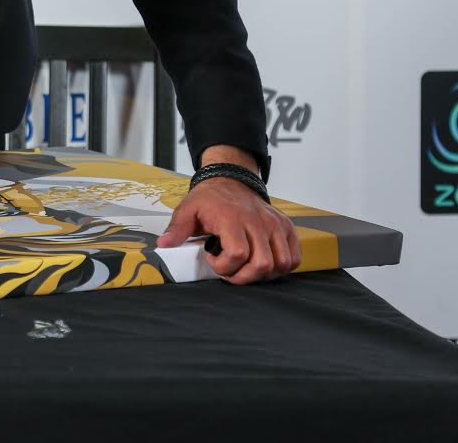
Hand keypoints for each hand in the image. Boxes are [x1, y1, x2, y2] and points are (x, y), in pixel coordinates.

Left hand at [156, 177, 300, 284]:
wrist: (231, 179)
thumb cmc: (210, 198)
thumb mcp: (187, 209)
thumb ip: (176, 228)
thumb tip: (163, 245)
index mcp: (232, 218)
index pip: (238, 254)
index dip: (224, 266)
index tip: (213, 260)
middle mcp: (257, 221)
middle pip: (262, 264)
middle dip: (243, 277)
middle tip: (229, 270)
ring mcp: (274, 224)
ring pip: (281, 264)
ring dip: (263, 275)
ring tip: (245, 267)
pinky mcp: (285, 227)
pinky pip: (293, 257)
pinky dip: (282, 267)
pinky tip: (263, 262)